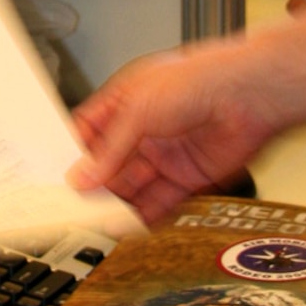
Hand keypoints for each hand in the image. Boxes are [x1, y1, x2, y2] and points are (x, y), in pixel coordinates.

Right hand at [68, 7, 305, 221]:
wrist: (247, 95)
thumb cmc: (196, 80)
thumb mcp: (137, 111)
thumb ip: (109, 149)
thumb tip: (83, 175)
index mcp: (125, 103)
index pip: (90, 132)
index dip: (75, 154)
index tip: (59, 177)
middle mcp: (144, 129)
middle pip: (110, 164)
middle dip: (93, 185)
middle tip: (74, 206)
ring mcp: (166, 154)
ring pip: (133, 186)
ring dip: (115, 204)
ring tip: (97, 221)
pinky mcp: (188, 177)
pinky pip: (160, 201)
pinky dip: (143, 215)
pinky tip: (127, 225)